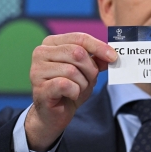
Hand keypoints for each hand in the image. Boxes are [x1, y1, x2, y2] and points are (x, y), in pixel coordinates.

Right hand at [26, 33, 116, 151]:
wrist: (54, 114)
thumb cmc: (69, 89)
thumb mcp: (87, 71)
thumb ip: (97, 59)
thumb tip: (111, 53)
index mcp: (52, 42)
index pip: (79, 38)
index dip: (99, 47)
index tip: (113, 57)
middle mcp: (41, 52)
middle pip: (77, 53)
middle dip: (90, 70)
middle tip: (89, 81)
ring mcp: (37, 69)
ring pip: (72, 70)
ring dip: (82, 84)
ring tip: (77, 89)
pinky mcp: (39, 87)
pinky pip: (66, 85)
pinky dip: (75, 92)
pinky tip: (70, 95)